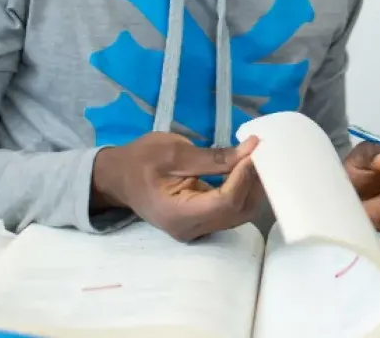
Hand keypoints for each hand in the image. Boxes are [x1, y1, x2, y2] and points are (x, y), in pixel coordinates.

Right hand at [91, 131, 263, 241]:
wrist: (117, 177)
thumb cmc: (140, 161)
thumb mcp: (174, 152)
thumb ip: (214, 157)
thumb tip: (251, 149)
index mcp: (178, 215)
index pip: (226, 202)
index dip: (245, 177)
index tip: (255, 151)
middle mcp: (191, 229)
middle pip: (238, 211)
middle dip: (254, 182)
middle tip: (261, 152)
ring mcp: (198, 229)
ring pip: (239, 213)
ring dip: (252, 186)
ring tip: (257, 157)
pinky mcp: (203, 221)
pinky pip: (231, 209)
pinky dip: (243, 189)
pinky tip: (247, 169)